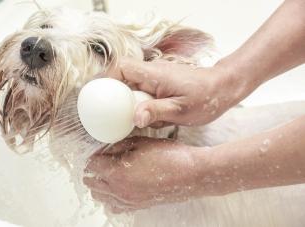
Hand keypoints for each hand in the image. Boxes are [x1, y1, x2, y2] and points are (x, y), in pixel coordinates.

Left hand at [83, 137, 211, 212]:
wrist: (191, 174)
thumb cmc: (169, 156)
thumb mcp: (140, 143)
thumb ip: (118, 146)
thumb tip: (106, 150)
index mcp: (117, 173)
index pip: (91, 166)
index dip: (94, 156)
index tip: (100, 151)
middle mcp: (119, 191)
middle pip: (91, 184)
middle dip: (93, 171)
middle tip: (103, 160)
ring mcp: (128, 201)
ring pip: (100, 197)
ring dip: (100, 185)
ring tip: (111, 173)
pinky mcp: (137, 206)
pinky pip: (114, 206)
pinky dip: (111, 197)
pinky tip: (120, 186)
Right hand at [106, 58, 242, 127]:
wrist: (222, 88)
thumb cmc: (205, 98)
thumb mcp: (181, 110)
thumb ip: (156, 112)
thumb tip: (134, 118)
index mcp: (154, 74)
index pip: (122, 68)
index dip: (106, 79)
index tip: (100, 96)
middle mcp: (152, 72)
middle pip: (121, 77)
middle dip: (114, 95)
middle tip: (110, 114)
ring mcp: (155, 78)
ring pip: (131, 86)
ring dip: (128, 101)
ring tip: (131, 118)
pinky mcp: (159, 85)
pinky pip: (141, 92)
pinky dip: (139, 103)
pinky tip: (148, 117)